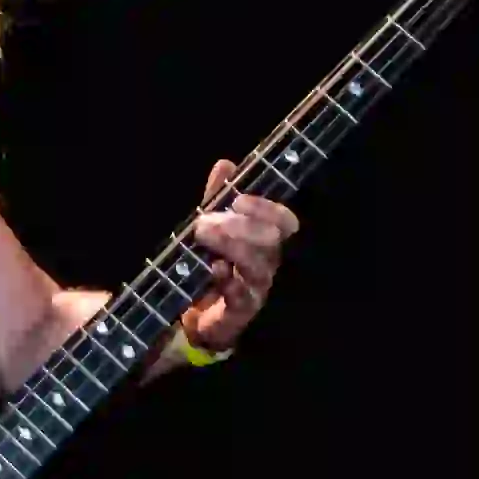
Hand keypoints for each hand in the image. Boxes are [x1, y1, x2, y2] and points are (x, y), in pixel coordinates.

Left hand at [185, 158, 299, 350]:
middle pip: (270, 241)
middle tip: (205, 221)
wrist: (194, 315)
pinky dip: (228, 281)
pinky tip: (215, 268)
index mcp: (265, 242)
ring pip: (257, 267)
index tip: (238, 200)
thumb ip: (216, 199)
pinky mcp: (240, 314)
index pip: (284, 222)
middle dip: (240, 226)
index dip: (267, 208)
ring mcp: (256, 290)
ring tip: (201, 235)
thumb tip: (225, 164)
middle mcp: (267, 265)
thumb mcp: (210, 228)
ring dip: (230, 247)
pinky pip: (242, 297)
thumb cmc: (210, 265)